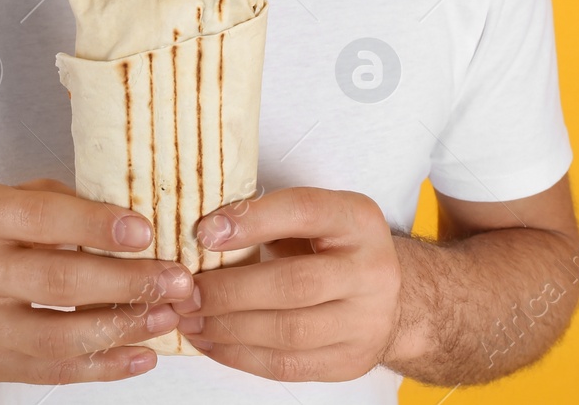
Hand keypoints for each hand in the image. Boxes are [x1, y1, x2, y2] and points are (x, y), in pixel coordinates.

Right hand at [0, 178, 192, 382]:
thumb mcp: (20, 198)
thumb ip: (70, 203)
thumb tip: (139, 223)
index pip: (45, 218)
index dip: (97, 225)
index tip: (147, 232)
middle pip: (59, 282)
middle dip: (127, 283)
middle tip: (177, 281)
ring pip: (59, 335)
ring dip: (123, 329)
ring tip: (167, 317)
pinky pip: (55, 370)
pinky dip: (105, 366)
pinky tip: (142, 354)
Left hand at [172, 187, 401, 380]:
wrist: (391, 297)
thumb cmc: (334, 248)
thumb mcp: (314, 218)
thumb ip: (269, 218)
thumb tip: (203, 232)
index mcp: (357, 220)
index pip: (303, 212)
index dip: (252, 220)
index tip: (204, 232)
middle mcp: (371, 271)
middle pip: (294, 284)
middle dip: (230, 291)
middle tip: (187, 292)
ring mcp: (365, 322)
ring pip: (288, 333)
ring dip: (228, 329)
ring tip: (190, 321)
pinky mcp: (349, 362)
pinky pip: (287, 366)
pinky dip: (241, 356)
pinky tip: (211, 343)